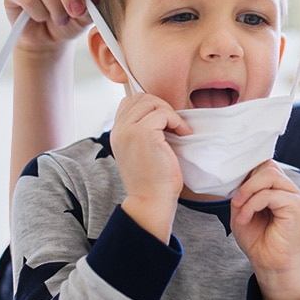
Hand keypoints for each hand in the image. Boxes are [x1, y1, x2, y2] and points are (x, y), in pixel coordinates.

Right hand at [111, 93, 191, 241]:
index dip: (150, 106)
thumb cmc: (153, 180)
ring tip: (178, 130)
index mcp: (116, 133)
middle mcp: (118, 129)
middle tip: (173, 125)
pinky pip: (163, 113)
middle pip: (141, 97)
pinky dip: (177, 121)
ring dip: (169, 113)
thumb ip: (142, 132)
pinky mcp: (143, 132)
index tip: (164, 122)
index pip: (129, 102)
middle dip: (161, 106)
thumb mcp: (142, 151)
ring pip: (151, 101)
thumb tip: (162, 113)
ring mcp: (128, 130)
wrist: (151, 201)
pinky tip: (182, 134)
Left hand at [230, 161, 299, 299]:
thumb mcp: (241, 212)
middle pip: (267, 166)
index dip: (247, 171)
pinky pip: (270, 194)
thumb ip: (241, 194)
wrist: (271, 265)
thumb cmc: (260, 242)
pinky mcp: (295, 206)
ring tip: (239, 208)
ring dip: (248, 190)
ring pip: (269, 174)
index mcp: (277, 189)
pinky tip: (245, 218)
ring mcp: (293, 196)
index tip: (234, 187)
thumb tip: (238, 181)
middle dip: (246, 181)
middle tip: (236, 200)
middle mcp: (287, 189)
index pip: (264, 165)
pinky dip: (252, 204)